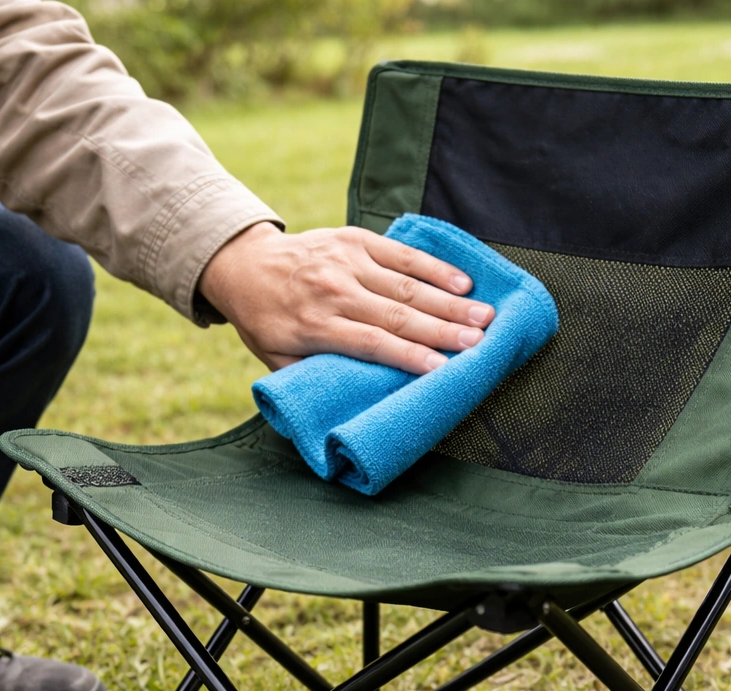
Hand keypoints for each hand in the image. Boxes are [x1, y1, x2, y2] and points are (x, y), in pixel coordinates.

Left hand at [197, 223, 494, 374]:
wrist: (246, 265)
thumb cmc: (267, 322)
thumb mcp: (275, 360)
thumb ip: (311, 380)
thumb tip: (346, 410)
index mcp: (314, 325)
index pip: (370, 342)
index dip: (407, 355)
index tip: (442, 368)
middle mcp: (333, 290)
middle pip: (396, 313)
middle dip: (441, 328)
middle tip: (480, 340)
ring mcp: (346, 260)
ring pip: (405, 284)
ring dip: (448, 300)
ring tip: (484, 315)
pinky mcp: (356, 239)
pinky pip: (400, 253)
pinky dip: (433, 267)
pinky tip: (462, 281)